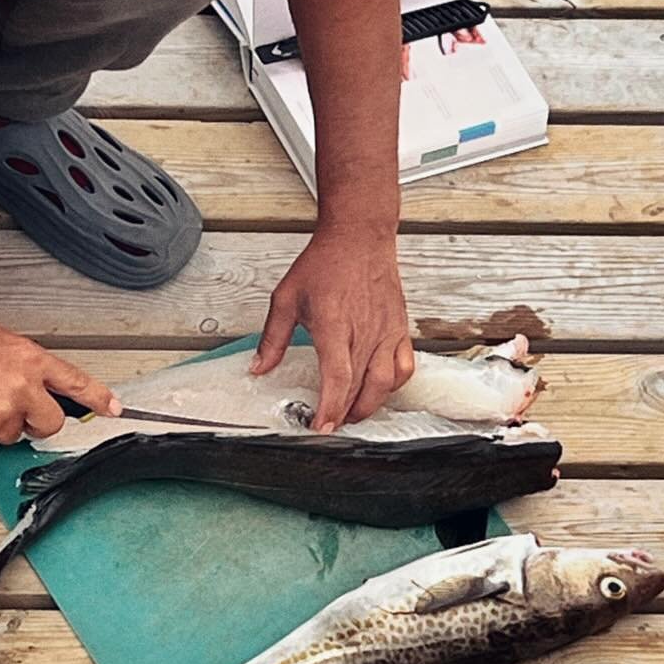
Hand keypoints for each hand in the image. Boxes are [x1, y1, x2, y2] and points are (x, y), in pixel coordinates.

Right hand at [0, 316, 120, 447]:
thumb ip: (23, 366)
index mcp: (30, 360)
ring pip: (12, 435)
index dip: (98, 398)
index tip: (114, 409)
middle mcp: (21, 387)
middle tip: (16, 410)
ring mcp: (0, 412)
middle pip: (51, 422)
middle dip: (38, 422)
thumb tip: (35, 386)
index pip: (75, 382)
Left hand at [251, 225, 413, 429]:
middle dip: (345, 414)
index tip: (321, 426)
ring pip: (386, 383)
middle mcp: (365, 332)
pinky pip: (405, 367)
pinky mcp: (399, 328)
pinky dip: (394, 386)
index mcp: (335, 325)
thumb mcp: (286, 298)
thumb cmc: (325, 263)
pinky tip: (380, 390)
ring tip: (351, 414)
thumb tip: (258, 368)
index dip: (331, 407)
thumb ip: (273, 338)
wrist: (359, 237)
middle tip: (330, 424)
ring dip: (369, 405)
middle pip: (360, 387)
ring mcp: (386, 332)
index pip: (338, 378)